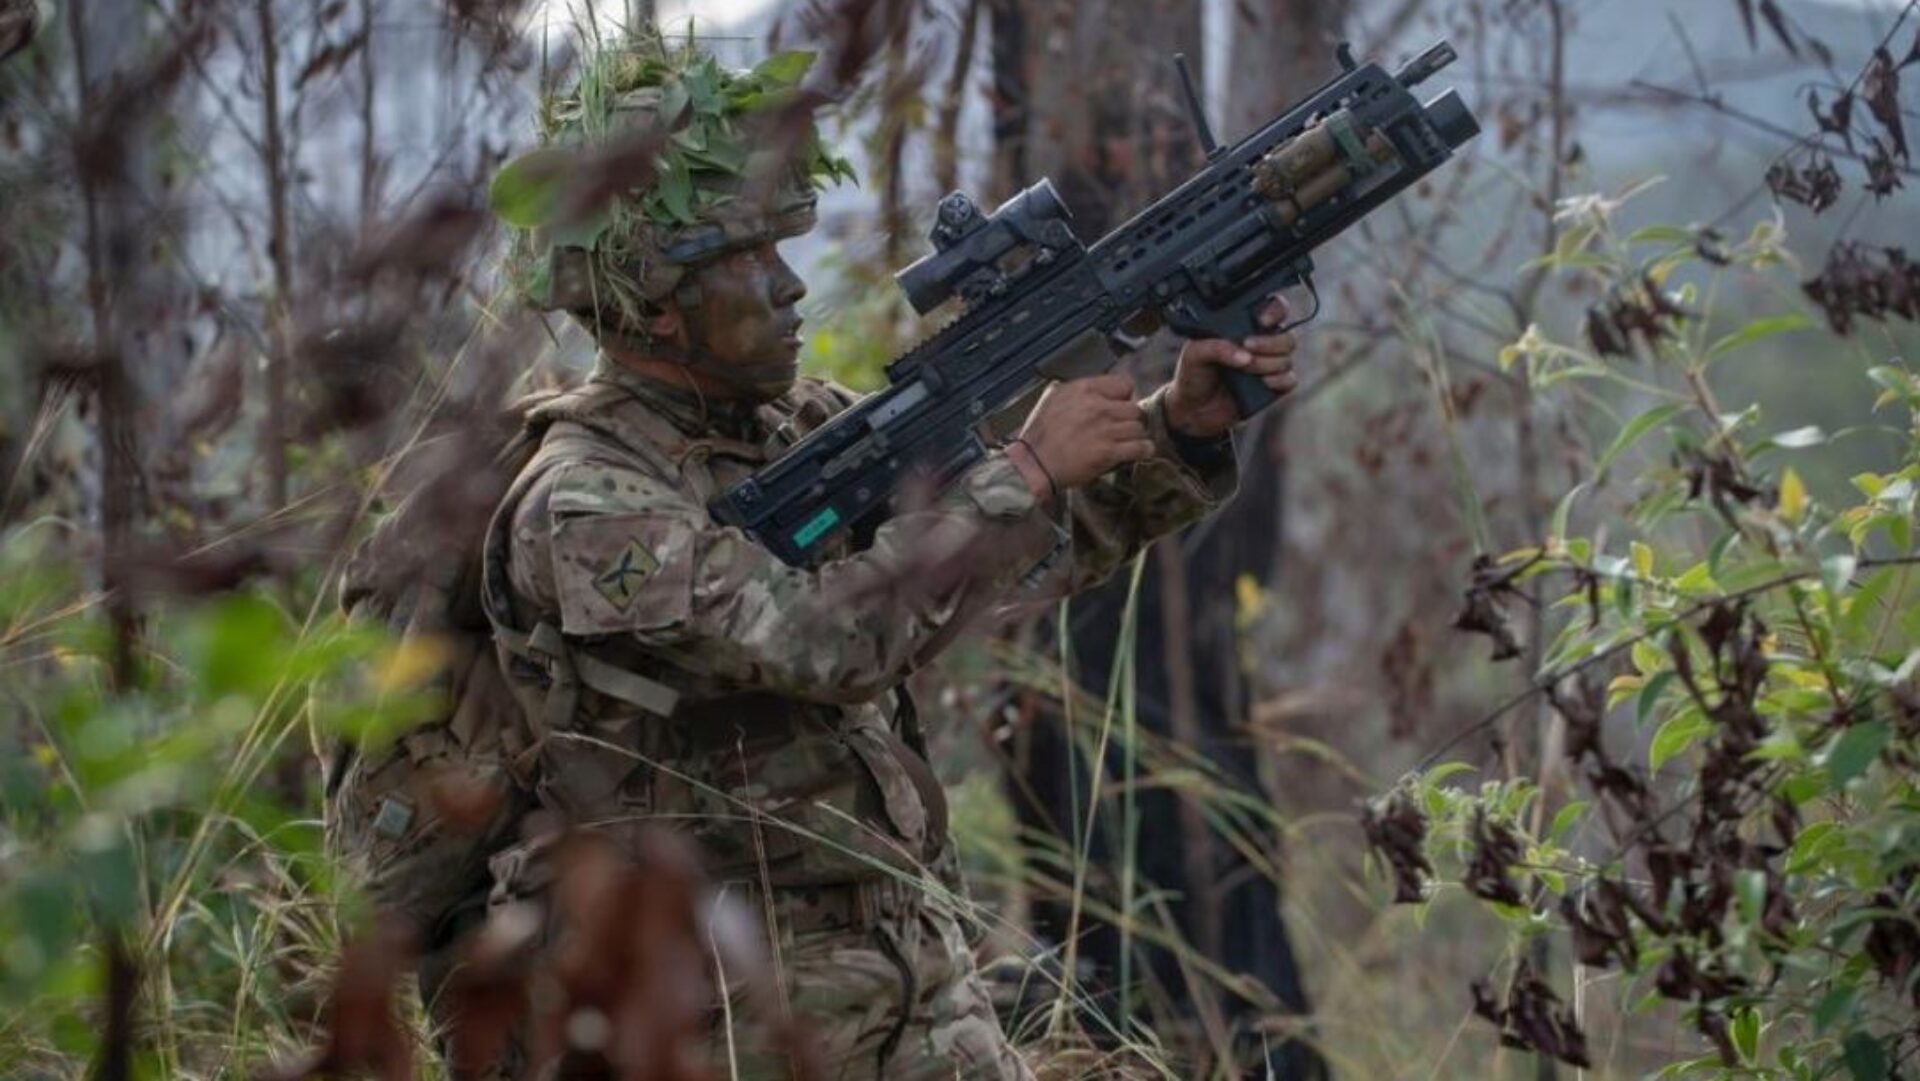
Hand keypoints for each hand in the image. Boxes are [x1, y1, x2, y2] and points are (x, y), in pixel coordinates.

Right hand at [1008, 373, 1153, 501]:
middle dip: (1130, 420)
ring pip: (1139, 428)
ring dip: (1135, 437)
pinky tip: (1139, 452)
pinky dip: (1143, 450)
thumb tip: (1083, 387)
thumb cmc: (1039, 434)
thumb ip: (1070, 389)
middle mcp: (1098, 406)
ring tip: (1127, 443)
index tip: (1117, 408)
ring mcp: (1105, 429)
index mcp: (1084, 389)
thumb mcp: (1050, 398)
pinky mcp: (1109, 452)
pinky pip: (1141, 447)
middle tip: (1122, 429)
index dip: (1123, 398)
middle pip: (1134, 408)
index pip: (1124, 384)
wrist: (1033, 465)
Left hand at [1163, 295, 1299, 438]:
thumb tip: (1244, 356)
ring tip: (1244, 369)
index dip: (1275, 310)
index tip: (1261, 321)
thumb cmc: (1194, 374)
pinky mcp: (1273, 388)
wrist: (1193, 409)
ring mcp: (1268, 366)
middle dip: (1269, 342)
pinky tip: (1262, 382)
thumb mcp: (1194, 353)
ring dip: (1266, 363)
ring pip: (1287, 358)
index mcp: (1245, 327)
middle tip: (1247, 345)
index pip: (1273, 308)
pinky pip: (1290, 380)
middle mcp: (1262, 344)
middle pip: (1286, 336)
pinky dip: (1278, 380)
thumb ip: (1217, 347)